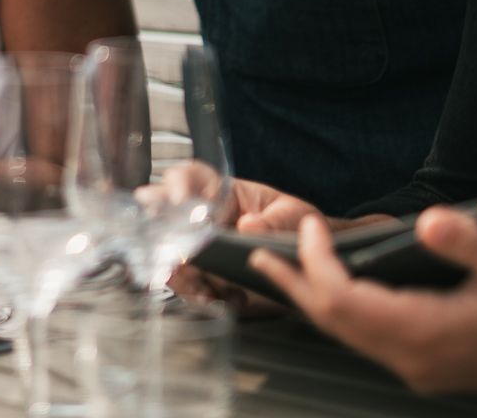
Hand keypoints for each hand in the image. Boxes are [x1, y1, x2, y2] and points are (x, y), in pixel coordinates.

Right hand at [164, 179, 324, 315]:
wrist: (311, 262)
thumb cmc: (297, 226)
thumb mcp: (293, 216)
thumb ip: (274, 221)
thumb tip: (247, 226)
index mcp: (223, 194)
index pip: (191, 178)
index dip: (177, 183)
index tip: (179, 199)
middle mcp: (205, 221)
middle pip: (166, 219)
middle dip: (164, 235)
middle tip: (183, 252)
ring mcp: (203, 251)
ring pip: (173, 260)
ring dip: (185, 276)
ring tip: (209, 288)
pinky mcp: (210, 279)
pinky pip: (192, 290)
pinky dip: (205, 298)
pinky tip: (231, 299)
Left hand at [247, 210, 476, 398]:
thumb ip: (473, 244)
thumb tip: (431, 221)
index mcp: (430, 332)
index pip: (346, 300)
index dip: (317, 264)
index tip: (306, 230)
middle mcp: (416, 358)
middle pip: (336, 322)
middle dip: (295, 286)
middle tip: (257, 257)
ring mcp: (422, 368)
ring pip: (349, 335)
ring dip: (314, 299)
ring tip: (281, 270)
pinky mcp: (431, 366)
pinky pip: (369, 340)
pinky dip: (342, 312)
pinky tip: (334, 292)